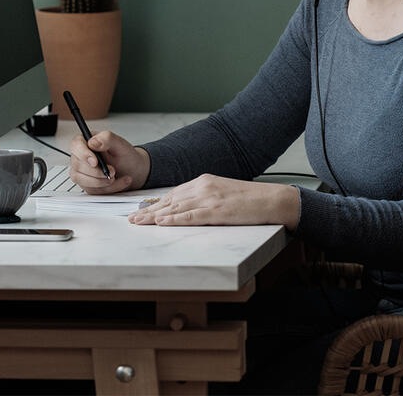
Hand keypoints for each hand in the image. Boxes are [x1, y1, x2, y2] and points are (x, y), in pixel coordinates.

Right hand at [69, 131, 149, 193]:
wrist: (134, 171)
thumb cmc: (126, 156)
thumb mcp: (121, 145)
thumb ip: (107, 138)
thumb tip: (93, 142)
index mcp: (88, 141)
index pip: (76, 145)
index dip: (83, 154)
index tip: (95, 162)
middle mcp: (82, 157)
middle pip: (78, 165)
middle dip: (97, 172)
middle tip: (113, 170)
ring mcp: (83, 172)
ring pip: (82, 180)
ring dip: (101, 181)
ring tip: (116, 176)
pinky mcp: (87, 185)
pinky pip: (92, 190)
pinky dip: (108, 188)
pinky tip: (118, 181)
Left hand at [127, 173, 300, 228]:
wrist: (270, 199)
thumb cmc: (249, 199)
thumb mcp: (222, 192)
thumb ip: (204, 196)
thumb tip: (186, 206)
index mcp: (204, 180)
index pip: (174, 193)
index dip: (155, 202)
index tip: (141, 210)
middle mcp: (203, 186)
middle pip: (170, 200)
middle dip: (149, 210)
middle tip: (132, 219)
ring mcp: (209, 198)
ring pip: (175, 208)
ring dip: (154, 217)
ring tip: (138, 223)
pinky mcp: (216, 211)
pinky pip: (190, 216)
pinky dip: (173, 220)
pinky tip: (161, 223)